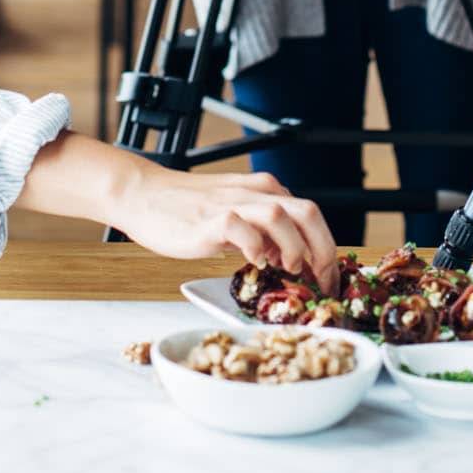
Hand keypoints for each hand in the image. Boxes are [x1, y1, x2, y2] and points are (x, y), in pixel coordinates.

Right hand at [110, 165, 337, 290]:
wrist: (143, 194)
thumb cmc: (186, 209)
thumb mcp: (235, 213)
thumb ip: (263, 229)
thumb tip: (293, 259)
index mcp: (264, 190)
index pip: (312, 216)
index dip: (327, 250)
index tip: (328, 281)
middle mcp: (254, 192)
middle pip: (309, 212)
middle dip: (324, 251)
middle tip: (321, 282)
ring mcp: (232, 203)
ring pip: (282, 215)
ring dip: (295, 248)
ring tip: (288, 269)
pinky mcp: (210, 218)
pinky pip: (242, 228)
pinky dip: (255, 247)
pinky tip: (254, 261)